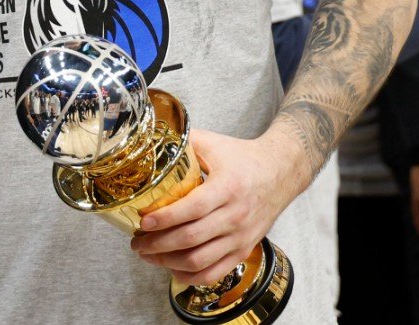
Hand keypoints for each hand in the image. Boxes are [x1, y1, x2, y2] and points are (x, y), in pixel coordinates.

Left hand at [130, 130, 299, 285]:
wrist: (281, 172)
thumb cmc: (244, 158)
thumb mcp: (213, 144)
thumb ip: (182, 142)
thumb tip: (149, 141)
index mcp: (227, 188)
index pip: (192, 209)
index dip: (164, 219)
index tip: (143, 221)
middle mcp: (236, 215)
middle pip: (191, 238)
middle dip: (157, 244)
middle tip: (137, 243)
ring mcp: (240, 237)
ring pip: (200, 260)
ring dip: (169, 262)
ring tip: (149, 255)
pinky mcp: (244, 250)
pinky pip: (216, 272)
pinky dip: (192, 276)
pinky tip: (174, 269)